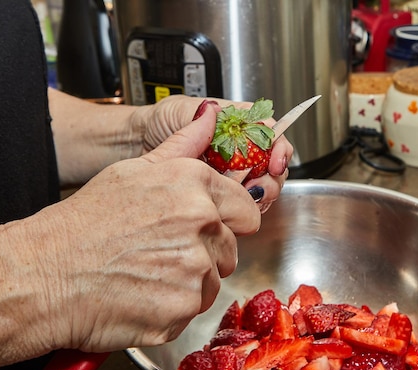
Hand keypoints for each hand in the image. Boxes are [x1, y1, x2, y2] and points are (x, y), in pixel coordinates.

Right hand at [17, 103, 260, 353]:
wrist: (43, 275)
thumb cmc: (81, 225)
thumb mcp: (131, 172)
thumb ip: (181, 145)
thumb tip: (209, 117)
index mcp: (192, 185)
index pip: (246, 210)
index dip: (229, 222)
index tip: (207, 231)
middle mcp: (200, 223)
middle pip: (229, 249)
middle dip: (204, 254)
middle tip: (159, 255)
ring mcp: (194, 270)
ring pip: (212, 283)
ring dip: (187, 284)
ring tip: (145, 276)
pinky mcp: (183, 309)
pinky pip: (192, 312)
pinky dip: (171, 310)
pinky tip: (140, 297)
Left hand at [134, 95, 293, 211]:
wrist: (137, 145)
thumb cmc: (158, 123)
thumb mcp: (178, 112)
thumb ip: (200, 114)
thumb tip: (215, 112)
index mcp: (236, 125)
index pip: (271, 134)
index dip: (279, 149)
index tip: (274, 162)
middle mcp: (238, 148)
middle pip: (273, 165)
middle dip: (272, 178)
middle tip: (259, 188)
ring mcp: (231, 172)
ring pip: (262, 187)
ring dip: (262, 195)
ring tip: (249, 198)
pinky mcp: (221, 193)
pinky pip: (243, 204)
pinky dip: (246, 209)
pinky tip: (238, 209)